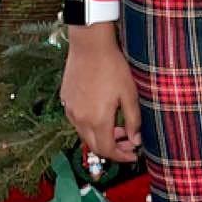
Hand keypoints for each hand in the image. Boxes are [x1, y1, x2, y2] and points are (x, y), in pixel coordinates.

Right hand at [60, 26, 142, 162]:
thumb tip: (135, 141)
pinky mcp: (66, 100)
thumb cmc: (112, 67)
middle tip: (128, 142)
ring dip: (102, 136)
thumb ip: (133, 121)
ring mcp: (70, 110)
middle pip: (95, 146)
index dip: (122, 156)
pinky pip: (78, 121)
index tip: (133, 154)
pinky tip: (102, 113)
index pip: (107, 150)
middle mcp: (80, 119)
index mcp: (97, 120)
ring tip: (118, 125)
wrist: (89, 45)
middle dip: (113, 148)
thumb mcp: (129, 94)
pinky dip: (91, 124)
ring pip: (85, 134)